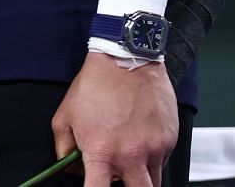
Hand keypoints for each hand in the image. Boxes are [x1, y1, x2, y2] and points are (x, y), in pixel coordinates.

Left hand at [51, 51, 178, 185]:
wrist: (127, 60)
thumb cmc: (94, 86)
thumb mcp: (65, 116)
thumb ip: (64, 148)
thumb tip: (73, 168)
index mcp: (101, 152)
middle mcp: (130, 155)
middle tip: (118, 178)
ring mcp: (154, 149)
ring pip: (153, 182)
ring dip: (141, 177)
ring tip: (128, 158)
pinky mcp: (169, 140)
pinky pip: (162, 162)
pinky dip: (152, 159)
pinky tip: (140, 139)